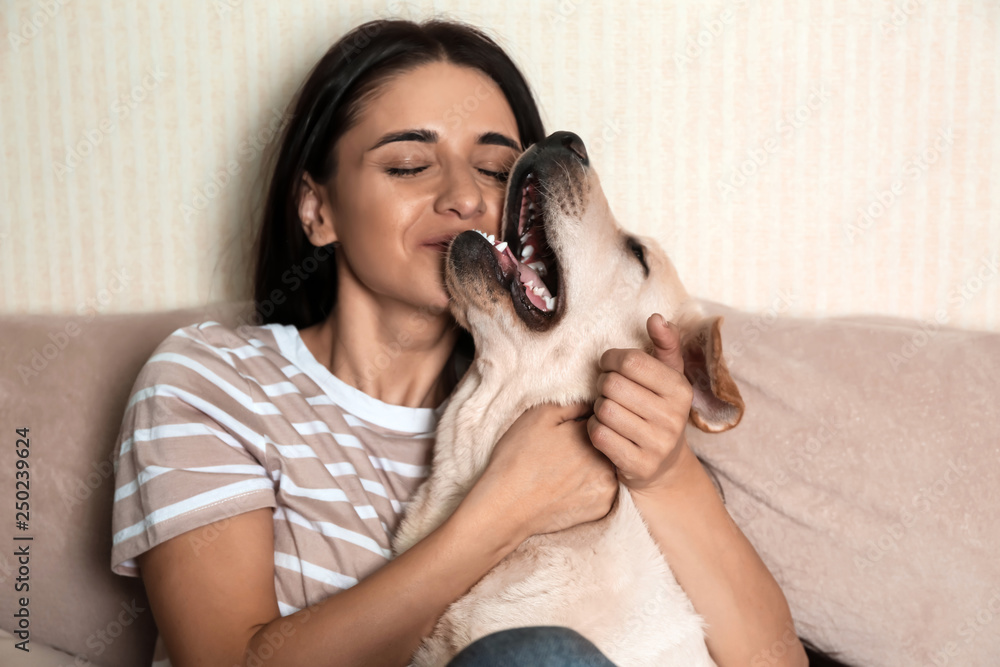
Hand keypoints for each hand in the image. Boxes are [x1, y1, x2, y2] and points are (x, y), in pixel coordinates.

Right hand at [466, 402, 618, 542]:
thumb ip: (574, 405)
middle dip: (590, 444)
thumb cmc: (518, 457)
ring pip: (606, 467)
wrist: (506, 506)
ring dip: (593, 466)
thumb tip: (595, 404)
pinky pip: (603, 490)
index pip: (600, 421)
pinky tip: (568, 489)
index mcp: (594, 434)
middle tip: (562, 454)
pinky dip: (590, 488)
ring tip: (563, 472)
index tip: (563, 434)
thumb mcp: (540, 416)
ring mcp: (608, 485)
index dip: (580, 424)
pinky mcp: (603, 507)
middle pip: (606, 444)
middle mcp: (607, 459)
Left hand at [587, 314, 693, 492]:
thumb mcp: (668, 376)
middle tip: (608, 390)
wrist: (664, 465)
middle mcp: (673, 417)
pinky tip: (606, 429)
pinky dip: (594, 428)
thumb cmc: (660, 409)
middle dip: (603, 384)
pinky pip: (599, 435)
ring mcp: (658, 444)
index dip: (611, 359)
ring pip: (604, 410)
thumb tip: (656, 318)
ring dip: (599, 407)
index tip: (609, 365)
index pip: (631, 361)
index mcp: (680, 389)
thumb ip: (664, 344)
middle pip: (613, 385)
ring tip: (610, 409)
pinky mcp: (639, 466)